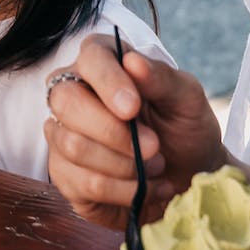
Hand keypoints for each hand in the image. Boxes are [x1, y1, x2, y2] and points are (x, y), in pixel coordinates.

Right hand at [44, 36, 224, 230]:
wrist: (187, 177)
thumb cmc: (184, 129)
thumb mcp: (187, 100)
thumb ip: (162, 78)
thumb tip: (132, 61)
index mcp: (103, 61)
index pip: (90, 58)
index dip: (108, 81)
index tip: (132, 108)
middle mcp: (73, 91)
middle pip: (67, 102)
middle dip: (114, 132)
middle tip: (154, 147)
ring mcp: (62, 133)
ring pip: (73, 146)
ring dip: (125, 165)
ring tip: (156, 167)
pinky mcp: (64, 174)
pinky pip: (83, 183)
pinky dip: (123, 191)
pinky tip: (145, 188)